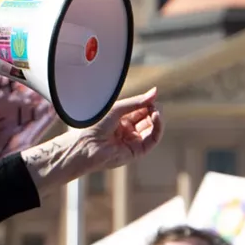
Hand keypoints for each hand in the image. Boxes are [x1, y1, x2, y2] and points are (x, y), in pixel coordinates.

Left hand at [21, 88, 163, 192]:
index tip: (153, 96)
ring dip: (157, 118)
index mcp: (120, 121)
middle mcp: (127, 131)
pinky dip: (158, 128)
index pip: (140, 110)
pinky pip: (152, 139)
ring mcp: (133, 141)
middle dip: (153, 110)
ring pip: (152, 129)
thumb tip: (155, 92)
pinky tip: (156, 117)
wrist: (86, 144)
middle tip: (154, 103)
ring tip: (156, 110)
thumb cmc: (94, 126)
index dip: (147, 103)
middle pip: (147, 119)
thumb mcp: (117, 109)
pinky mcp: (137, 151)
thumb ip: (137, 102)